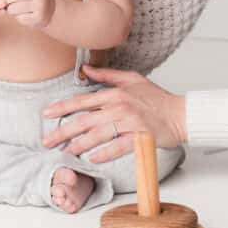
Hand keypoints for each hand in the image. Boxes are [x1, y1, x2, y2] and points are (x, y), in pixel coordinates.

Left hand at [4, 0, 55, 28]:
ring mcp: (40, 6)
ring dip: (10, 10)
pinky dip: (17, 17)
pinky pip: (19, 18)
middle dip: (6, 0)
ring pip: (14, 8)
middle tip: (8, 2)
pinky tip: (22, 15)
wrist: (49, 12)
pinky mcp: (38, 17)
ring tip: (14, 9)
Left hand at [40, 66, 186, 162]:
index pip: (83, 101)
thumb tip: (86, 69)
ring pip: (98, 135)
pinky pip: (118, 147)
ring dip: (79, 145)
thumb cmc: (157, 98)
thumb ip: (107, 74)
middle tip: (47, 141)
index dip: (63, 107)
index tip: (46, 113)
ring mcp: (129, 123)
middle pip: (85, 120)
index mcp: (115, 93)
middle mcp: (119, 107)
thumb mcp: (132, 79)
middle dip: (63, 131)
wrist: (180, 114)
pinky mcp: (140, 137)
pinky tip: (92, 158)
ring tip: (65, 152)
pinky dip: (105, 153)